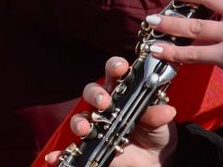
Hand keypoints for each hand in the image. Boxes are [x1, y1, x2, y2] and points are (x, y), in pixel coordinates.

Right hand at [44, 57, 177, 166]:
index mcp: (123, 90)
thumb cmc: (156, 131)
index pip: (115, 71)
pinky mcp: (91, 146)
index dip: (115, 66)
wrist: (155, 159)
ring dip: (80, 122)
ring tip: (86, 130)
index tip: (121, 68)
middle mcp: (106, 104)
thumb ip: (158, 115)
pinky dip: (61, 153)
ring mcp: (97, 125)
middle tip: (105, 102)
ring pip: (81, 118)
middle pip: (92, 91)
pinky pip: (72, 148)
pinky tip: (55, 156)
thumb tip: (166, 110)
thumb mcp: (160, 122)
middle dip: (96, 94)